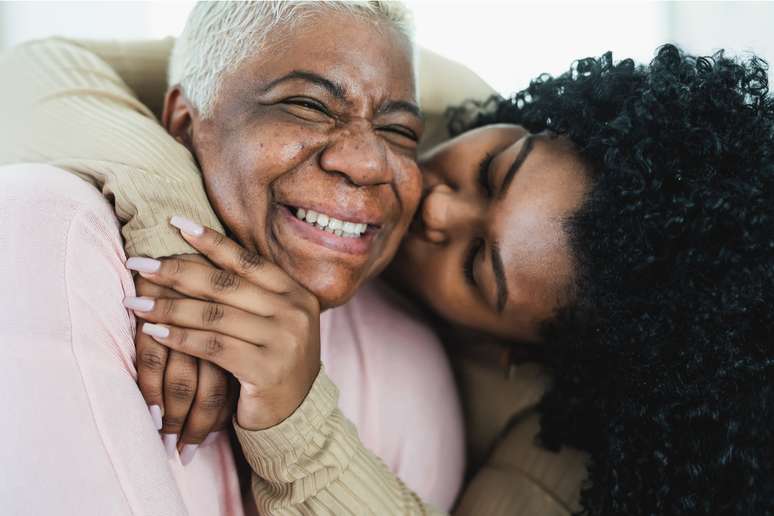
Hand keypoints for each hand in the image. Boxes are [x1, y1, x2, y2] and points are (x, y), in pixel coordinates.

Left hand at [126, 216, 320, 430]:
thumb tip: (195, 255)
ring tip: (135, 302)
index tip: (175, 223)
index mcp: (296, 294)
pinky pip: (213, 348)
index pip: (247, 261)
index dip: (210, 241)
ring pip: (214, 315)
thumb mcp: (271, 322)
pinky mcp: (266, 371)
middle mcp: (294, 312)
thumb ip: (248, 294)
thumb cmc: (272, 362)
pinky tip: (154, 332)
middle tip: (139, 263)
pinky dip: (180, 338)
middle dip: (176, 271)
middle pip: (225, 284)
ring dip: (168, 307)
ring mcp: (283, 341)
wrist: (296, 415)